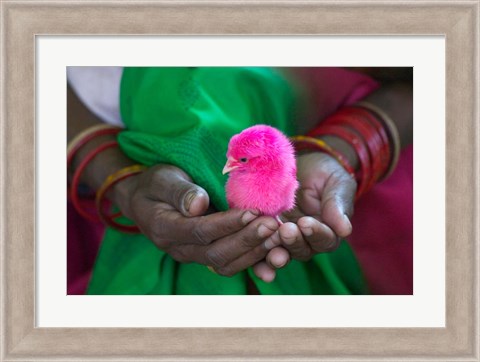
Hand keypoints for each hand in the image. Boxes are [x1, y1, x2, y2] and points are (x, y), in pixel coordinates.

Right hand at [112, 164, 279, 279]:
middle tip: (272, 224)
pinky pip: (231, 263)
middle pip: (216, 253)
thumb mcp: (162, 179)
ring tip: (278, 235)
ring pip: (226, 263)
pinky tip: (273, 248)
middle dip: (247, 239)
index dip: (228, 224)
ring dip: (254, 252)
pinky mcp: (206, 254)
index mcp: (165, 228)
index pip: (200, 231)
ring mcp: (193, 255)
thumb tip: (198, 205)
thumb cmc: (155, 183)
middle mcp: (179, 248)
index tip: (252, 212)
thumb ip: (179, 192)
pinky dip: (254, 259)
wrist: (146, 200)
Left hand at [261, 152, 355, 265]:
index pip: (324, 240)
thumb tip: (345, 230)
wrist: (302, 165)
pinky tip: (249, 257)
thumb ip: (338, 205)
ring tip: (267, 242)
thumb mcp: (336, 184)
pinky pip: (260, 249)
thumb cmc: (325, 174)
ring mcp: (284, 239)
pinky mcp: (265, 233)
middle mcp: (306, 241)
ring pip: (280, 252)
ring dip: (273, 252)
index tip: (306, 222)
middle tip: (285, 230)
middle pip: (301, 250)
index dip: (315, 233)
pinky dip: (255, 257)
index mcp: (328, 232)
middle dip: (293, 242)